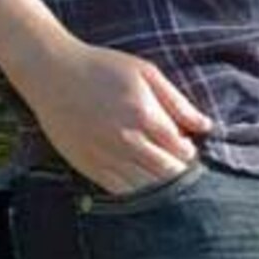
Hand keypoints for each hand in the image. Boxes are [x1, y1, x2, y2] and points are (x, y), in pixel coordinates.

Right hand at [20, 35, 212, 194]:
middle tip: (175, 160)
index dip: (189, 151)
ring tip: (158, 169)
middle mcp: (126, 141)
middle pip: (167, 173)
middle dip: (179, 170)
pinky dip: (136, 190)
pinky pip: (120, 191)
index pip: (182, 150)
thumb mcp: (145, 73)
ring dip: (159, 183)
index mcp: (144, 115)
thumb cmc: (102, 68)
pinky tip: (137, 175)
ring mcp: (106, 157)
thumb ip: (177, 102)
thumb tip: (205, 126)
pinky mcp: (88, 167)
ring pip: (146, 187)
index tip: (185, 144)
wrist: (52, 74)